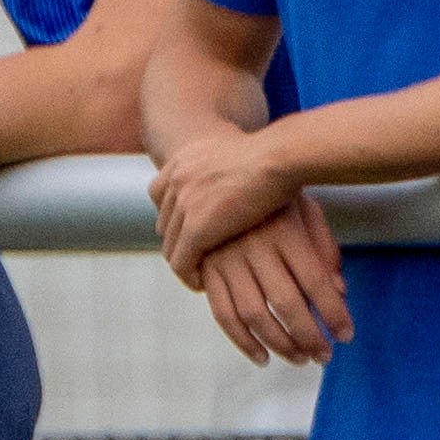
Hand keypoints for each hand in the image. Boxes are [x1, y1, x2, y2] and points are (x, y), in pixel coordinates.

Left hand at [148, 124, 303, 278]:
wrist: (280, 158)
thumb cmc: (276, 158)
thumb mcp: (238, 155)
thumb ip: (223, 170)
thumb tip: (232, 182)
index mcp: (184, 158)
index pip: (159, 194)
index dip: (173, 215)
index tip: (191, 230)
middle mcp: (177, 179)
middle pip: (165, 223)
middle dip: (179, 242)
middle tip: (199, 258)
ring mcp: (184, 203)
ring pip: (170, 246)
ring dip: (185, 263)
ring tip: (202, 275)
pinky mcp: (196, 228)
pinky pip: (181, 263)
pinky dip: (190, 277)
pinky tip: (204, 284)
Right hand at [192, 197, 350, 367]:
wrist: (218, 167)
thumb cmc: (272, 196)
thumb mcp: (305, 210)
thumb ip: (324, 249)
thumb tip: (340, 291)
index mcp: (285, 230)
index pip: (316, 280)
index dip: (333, 313)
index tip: (346, 335)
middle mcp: (256, 245)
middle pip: (287, 303)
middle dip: (309, 336)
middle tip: (325, 356)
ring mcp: (227, 258)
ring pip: (254, 314)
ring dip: (279, 343)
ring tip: (299, 358)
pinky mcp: (207, 268)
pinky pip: (223, 313)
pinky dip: (242, 340)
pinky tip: (262, 355)